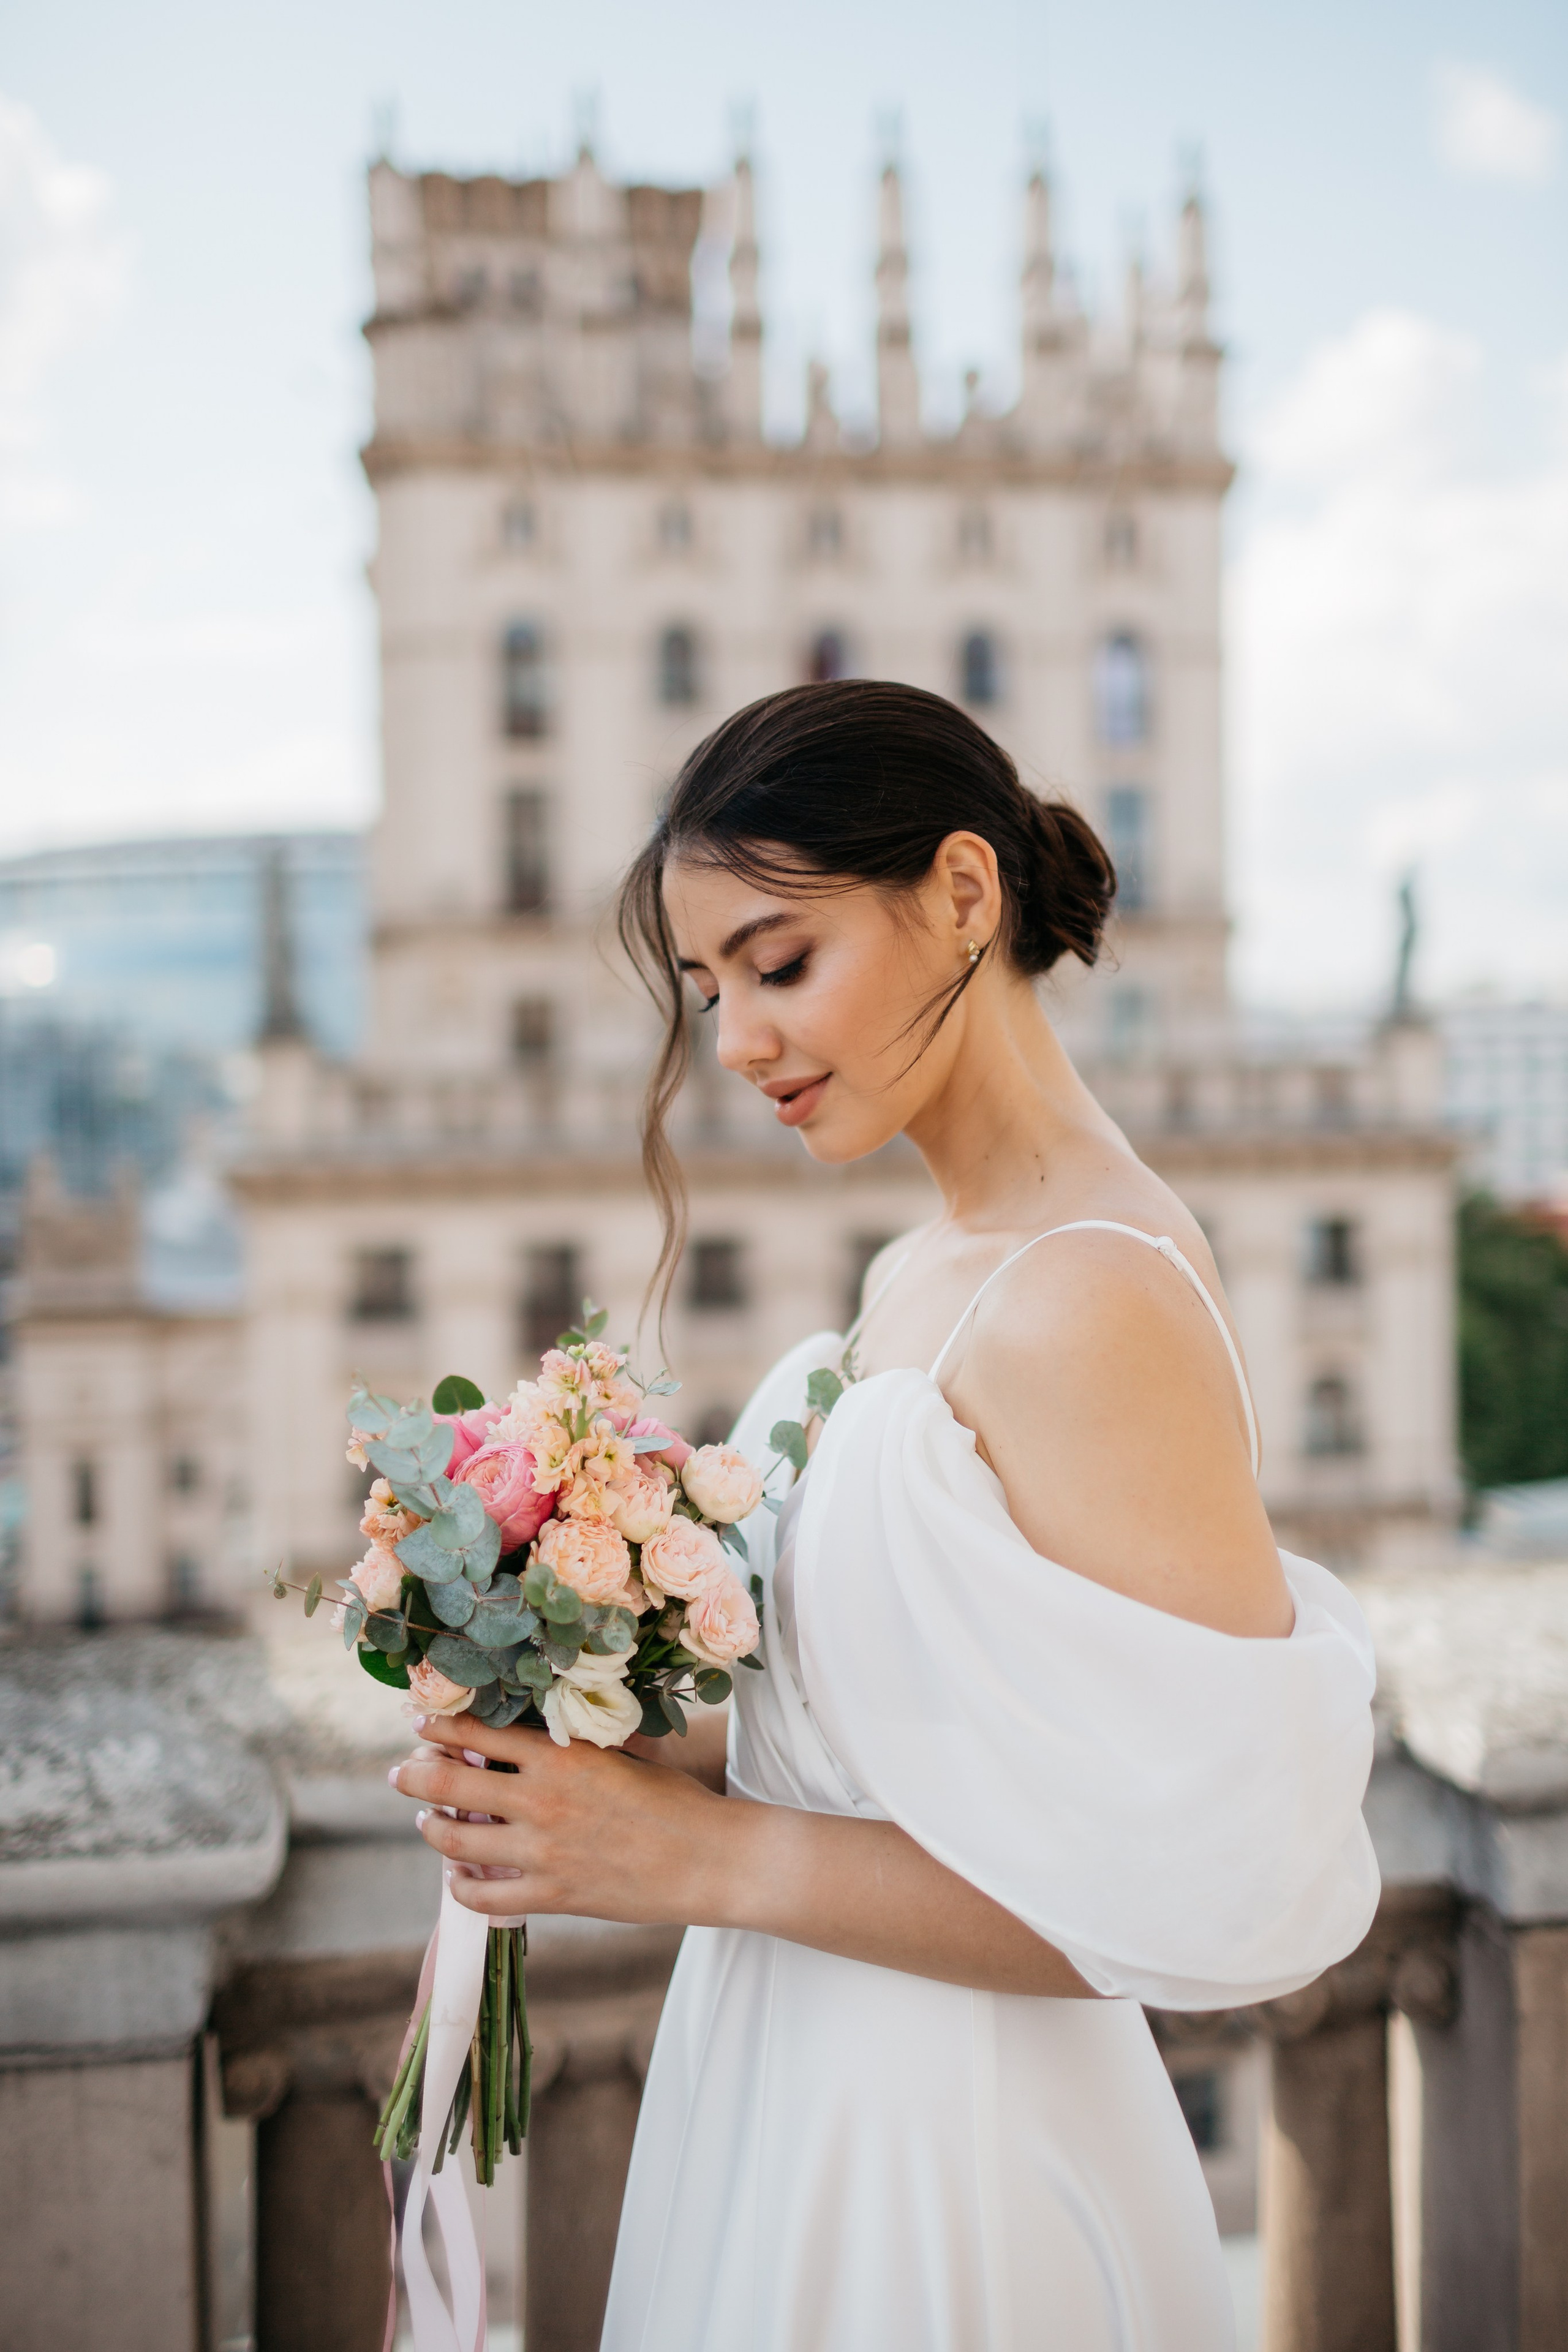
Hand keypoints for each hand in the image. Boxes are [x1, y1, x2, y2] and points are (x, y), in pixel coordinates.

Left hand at [390, 1711, 729, 1922]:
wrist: (711, 1860)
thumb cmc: (675, 1801)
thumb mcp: (626, 1754)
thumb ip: (577, 1743)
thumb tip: (542, 1723)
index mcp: (561, 1755)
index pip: (479, 1730)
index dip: (439, 1724)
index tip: (418, 1719)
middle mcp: (542, 1799)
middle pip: (449, 1783)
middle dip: (414, 1775)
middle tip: (400, 1772)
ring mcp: (543, 1851)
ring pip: (455, 1842)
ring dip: (431, 1828)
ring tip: (427, 1821)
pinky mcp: (552, 1896)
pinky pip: (482, 1897)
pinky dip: (460, 1887)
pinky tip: (458, 1878)